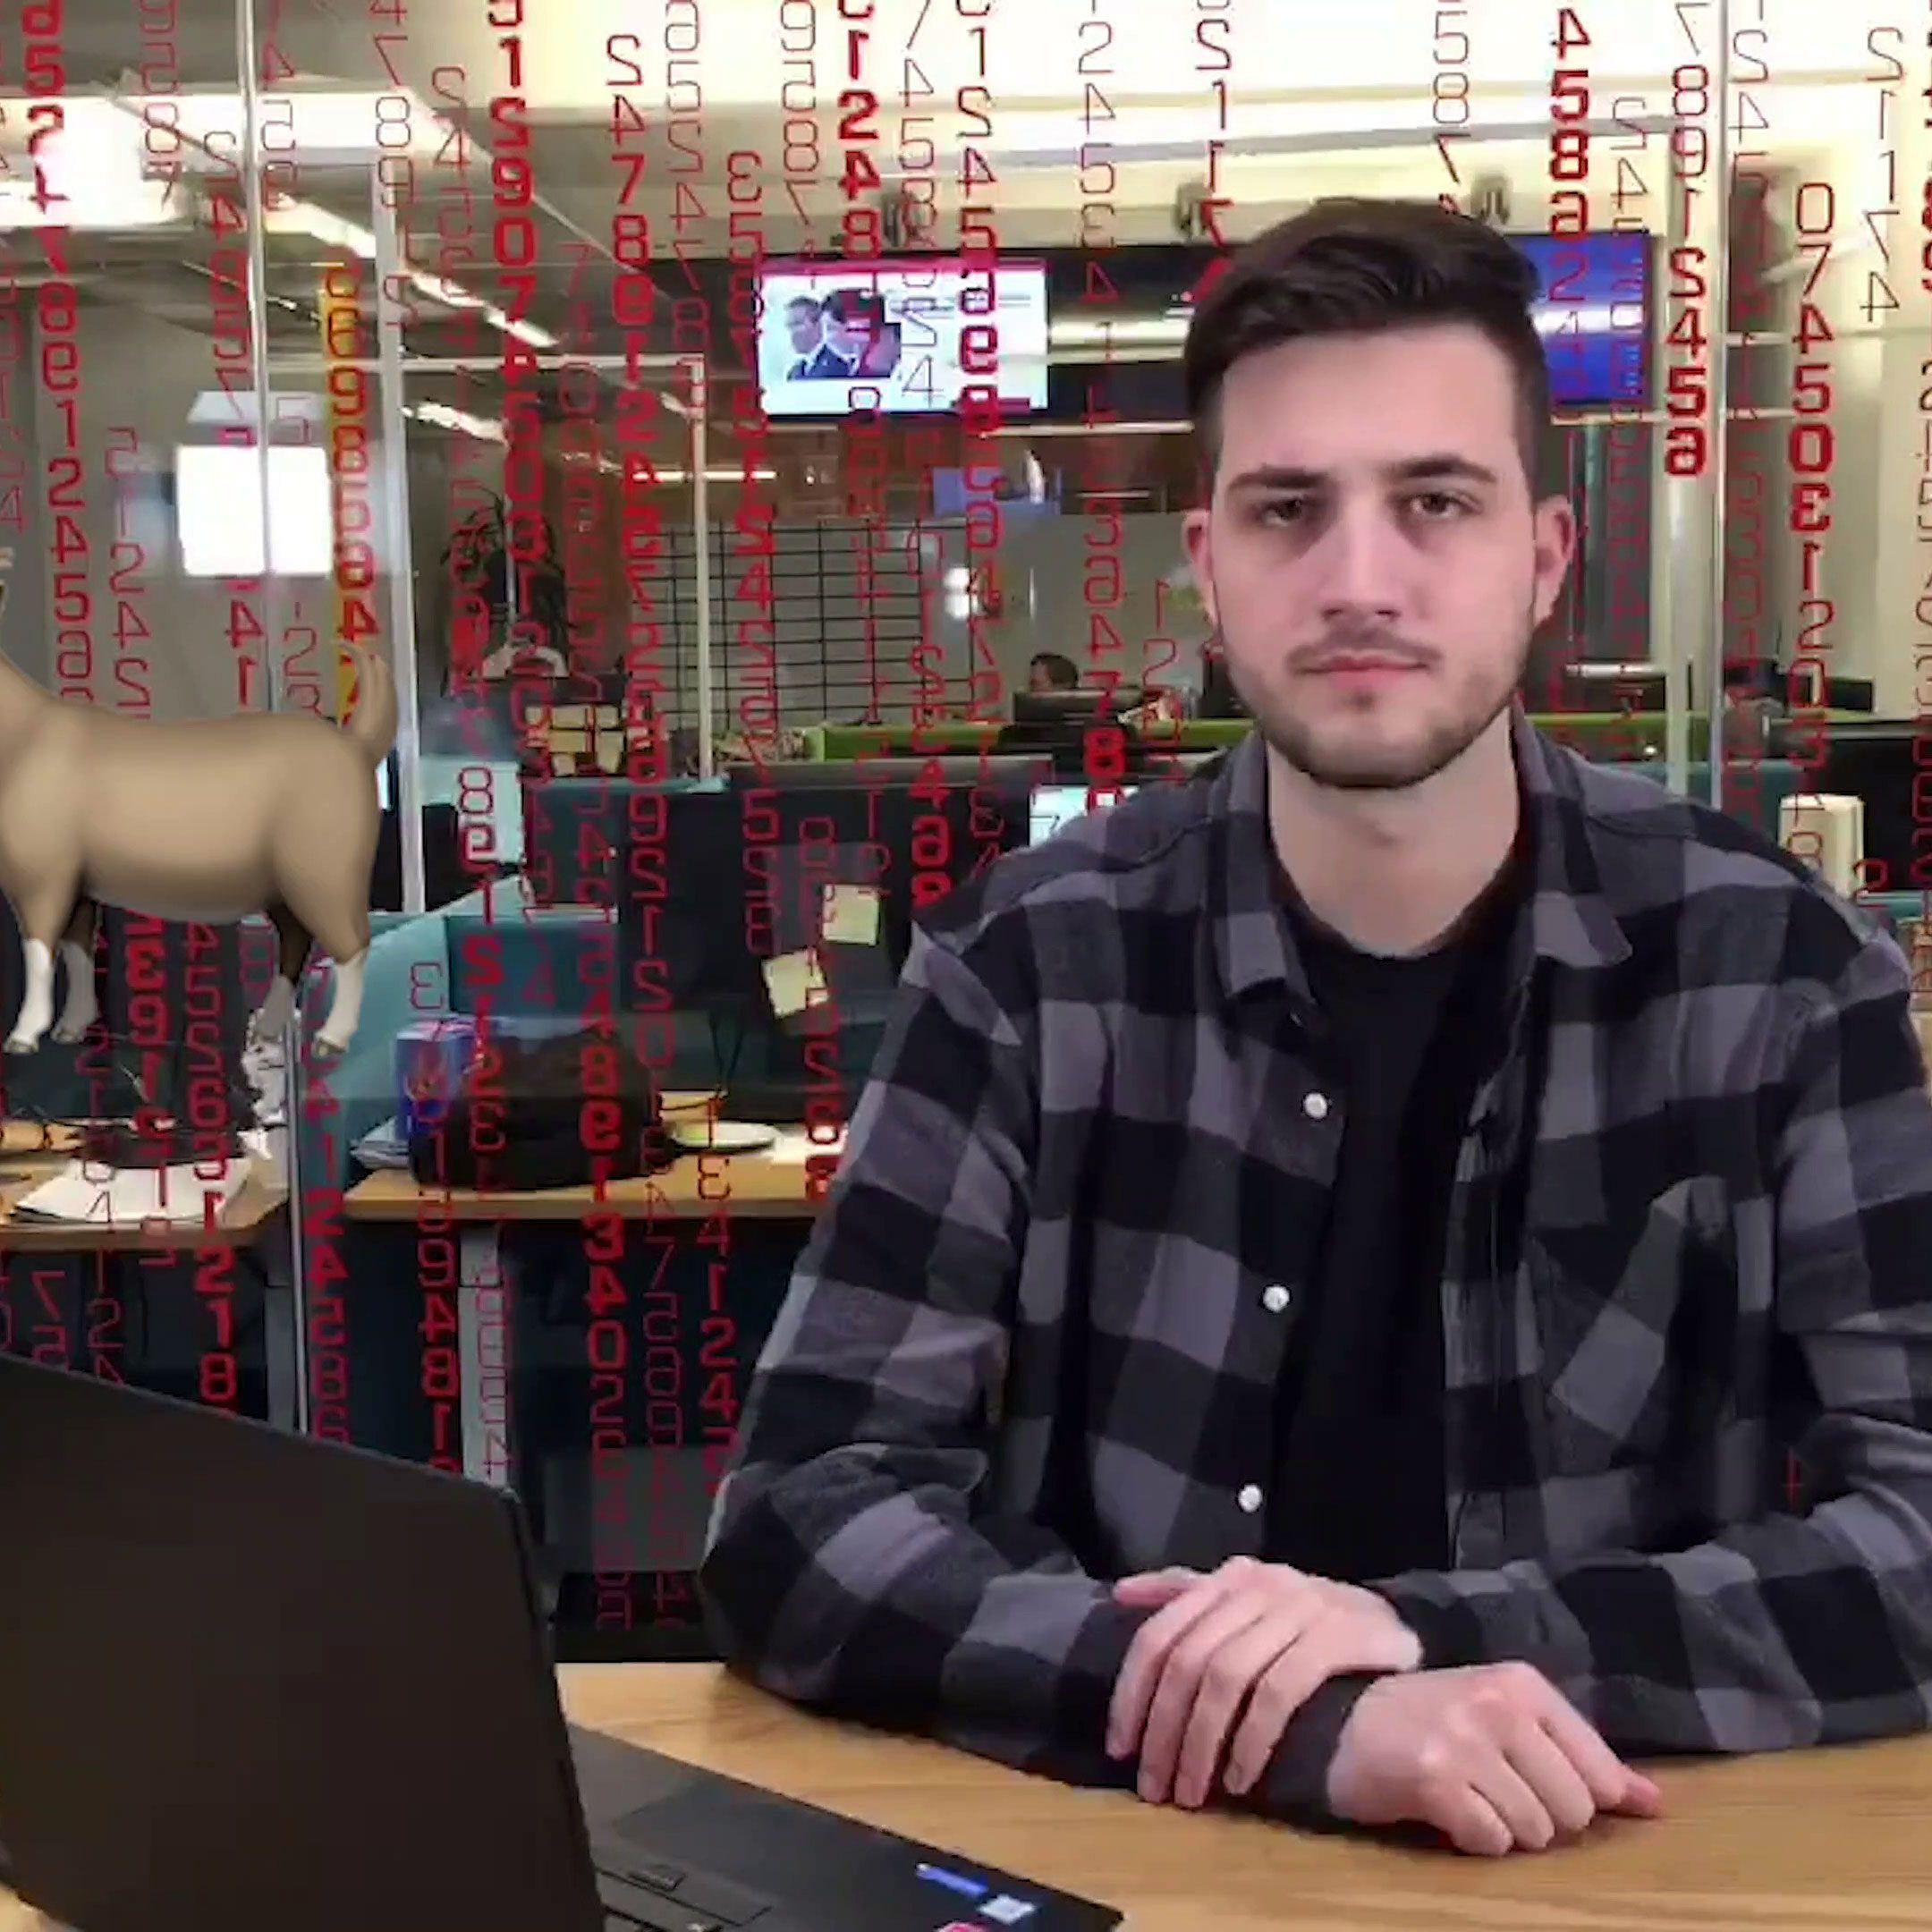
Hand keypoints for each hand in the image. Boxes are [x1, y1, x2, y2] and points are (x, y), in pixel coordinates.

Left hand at [1105, 1556, 1422, 1808]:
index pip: (1160, 1635)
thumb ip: (1187, 1593)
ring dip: (1200, 1744)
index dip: (1131, 1693)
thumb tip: (1122, 1593)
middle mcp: (1258, 1586)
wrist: (1398, 1625)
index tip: (1119, 1747)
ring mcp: (1299, 1608)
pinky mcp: (1337, 1636)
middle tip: (1154, 1786)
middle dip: (1163, 1730)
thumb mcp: (1248, 1599)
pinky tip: (1240, 1780)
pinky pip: (1278, 1693)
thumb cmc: (1310, 1621)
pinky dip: (1251, 1740)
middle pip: (1189, 1661)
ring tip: (1191, 1793)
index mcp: (1229, 1579)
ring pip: (1227, 1677)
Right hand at [1326, 1663, 1664, 1854]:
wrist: (1340, 1720)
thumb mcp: (1508, 1721)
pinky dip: (1473, 1840)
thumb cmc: (1435, 1722)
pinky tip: (1447, 1813)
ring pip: (1535, 1830)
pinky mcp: (1434, 1778)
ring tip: (1470, 1800)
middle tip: (1496, 1793)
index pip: (1599, 1771)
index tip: (1540, 1787)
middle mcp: (1497, 1705)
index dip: (1579, 1797)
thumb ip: (1580, 1759)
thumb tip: (1654, 1805)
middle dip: (1542, 1818)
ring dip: (1505, 1830)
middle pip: (1573, 1809)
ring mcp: (1464, 1741)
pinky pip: (1491, 1841)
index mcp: (1522, 1684)